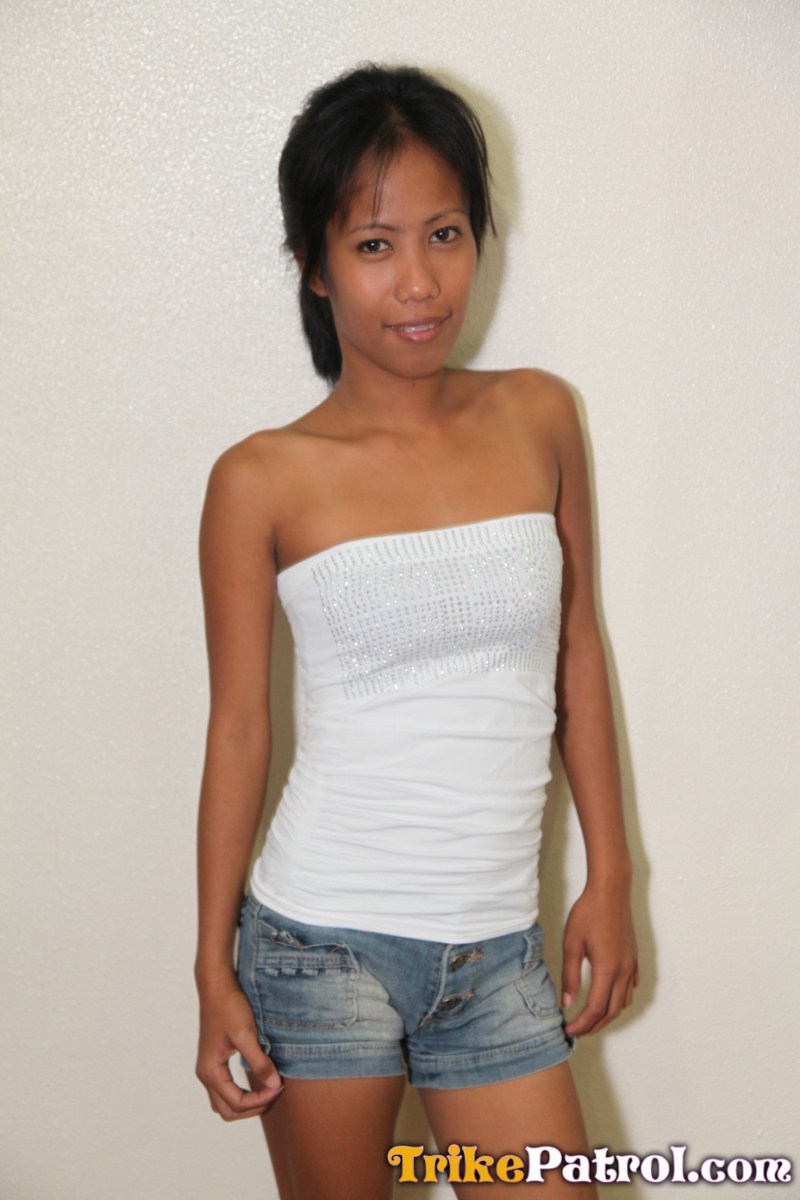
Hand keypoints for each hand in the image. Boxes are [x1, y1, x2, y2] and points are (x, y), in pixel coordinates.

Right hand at [196, 975, 282, 1119]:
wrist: (216, 986)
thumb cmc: (228, 1007)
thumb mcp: (246, 1035)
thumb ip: (259, 1062)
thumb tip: (274, 1086)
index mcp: (210, 1072)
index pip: (236, 1103)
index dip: (260, 1100)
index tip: (279, 1087)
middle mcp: (205, 1074)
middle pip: (228, 1110)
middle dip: (252, 1107)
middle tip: (274, 1092)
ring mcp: (208, 1068)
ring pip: (224, 1101)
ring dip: (246, 1102)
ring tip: (267, 1089)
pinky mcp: (214, 1060)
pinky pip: (225, 1088)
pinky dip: (241, 1091)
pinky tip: (258, 1078)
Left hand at [561, 883, 638, 1037]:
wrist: (611, 891)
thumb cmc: (588, 913)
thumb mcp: (571, 943)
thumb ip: (570, 975)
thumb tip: (566, 1003)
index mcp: (607, 969)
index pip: (594, 1009)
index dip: (581, 1024)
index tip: (568, 1031)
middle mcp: (623, 972)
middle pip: (611, 1012)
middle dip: (593, 1026)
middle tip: (576, 1031)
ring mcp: (631, 966)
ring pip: (623, 1002)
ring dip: (607, 1015)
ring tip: (588, 1018)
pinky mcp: (633, 958)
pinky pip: (629, 988)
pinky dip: (618, 1000)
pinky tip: (606, 997)